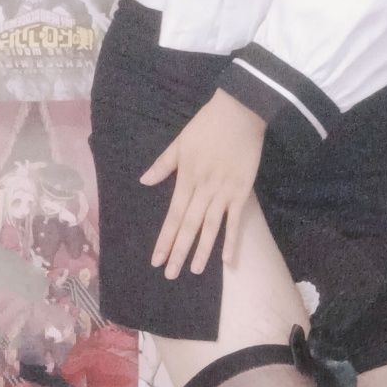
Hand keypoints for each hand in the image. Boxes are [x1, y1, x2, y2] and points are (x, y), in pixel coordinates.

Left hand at [139, 88, 267, 278]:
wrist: (240, 112)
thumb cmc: (207, 124)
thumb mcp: (180, 141)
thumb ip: (163, 164)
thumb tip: (143, 181)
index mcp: (187, 178)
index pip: (173, 215)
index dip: (165, 239)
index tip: (156, 259)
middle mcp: (204, 189)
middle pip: (190, 225)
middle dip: (180, 251)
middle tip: (171, 274)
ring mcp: (224, 191)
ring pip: (211, 226)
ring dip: (203, 250)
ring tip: (196, 271)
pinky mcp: (242, 190)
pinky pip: (236, 220)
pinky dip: (232, 240)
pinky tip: (227, 260)